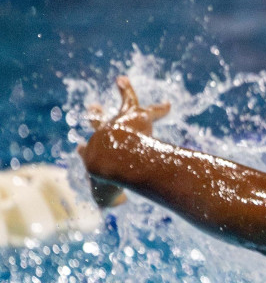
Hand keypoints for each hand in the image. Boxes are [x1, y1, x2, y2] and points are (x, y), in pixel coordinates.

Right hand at [78, 76, 168, 207]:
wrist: (113, 160)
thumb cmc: (108, 179)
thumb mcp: (106, 197)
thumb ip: (111, 200)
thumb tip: (121, 200)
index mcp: (92, 155)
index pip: (87, 153)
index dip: (85, 153)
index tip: (80, 148)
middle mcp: (102, 134)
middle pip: (97, 123)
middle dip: (95, 117)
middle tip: (92, 107)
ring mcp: (119, 122)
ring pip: (124, 105)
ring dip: (126, 93)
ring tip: (123, 82)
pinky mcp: (136, 116)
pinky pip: (149, 107)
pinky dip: (159, 108)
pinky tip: (169, 105)